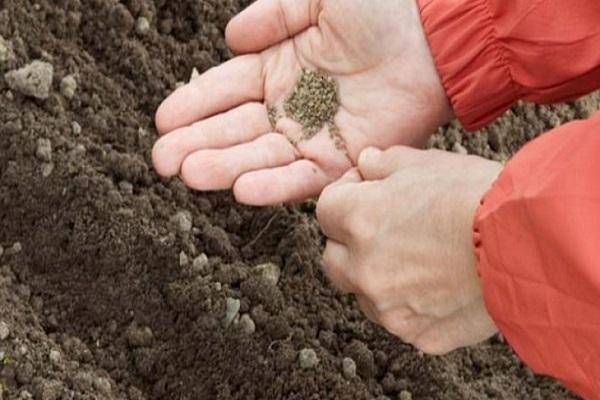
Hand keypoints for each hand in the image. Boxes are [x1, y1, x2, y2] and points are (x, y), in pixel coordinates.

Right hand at [152, 0, 450, 204]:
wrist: (432, 38)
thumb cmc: (380, 11)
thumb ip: (273, 14)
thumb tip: (231, 38)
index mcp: (276, 70)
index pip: (224, 91)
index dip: (193, 105)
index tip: (162, 120)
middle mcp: (288, 109)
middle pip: (234, 130)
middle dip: (196, 144)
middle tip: (162, 160)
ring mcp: (312, 137)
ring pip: (260, 157)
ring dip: (224, 167)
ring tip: (189, 174)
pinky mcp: (342, 160)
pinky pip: (303, 177)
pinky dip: (274, 185)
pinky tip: (241, 189)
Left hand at [316, 147, 501, 353]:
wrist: (527, 244)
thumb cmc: (477, 196)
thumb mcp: (426, 163)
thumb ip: (384, 163)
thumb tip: (364, 162)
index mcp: (359, 220)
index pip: (325, 211)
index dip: (345, 197)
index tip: (367, 193)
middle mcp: (364, 269)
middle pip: (332, 259)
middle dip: (349, 245)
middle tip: (383, 232)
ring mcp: (389, 308)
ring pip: (363, 294)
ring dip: (377, 279)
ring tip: (418, 262)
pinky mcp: (418, 334)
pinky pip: (400, 321)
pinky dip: (410, 307)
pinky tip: (439, 287)